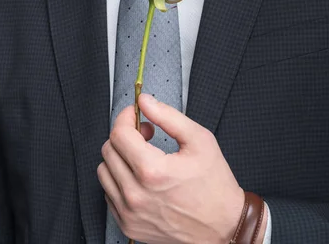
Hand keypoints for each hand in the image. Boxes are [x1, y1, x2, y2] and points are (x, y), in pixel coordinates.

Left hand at [97, 93, 246, 243]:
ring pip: (105, 171)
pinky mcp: (128, 226)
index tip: (136, 114)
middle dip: (125, 134)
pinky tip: (140, 177)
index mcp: (152, 171)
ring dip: (120, 157)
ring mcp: (130, 213)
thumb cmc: (215, 185)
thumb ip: (168, 116)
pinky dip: (120, 179)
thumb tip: (144, 101)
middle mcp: (136, 195)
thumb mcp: (199, 140)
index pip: (119, 134)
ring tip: (143, 156)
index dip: (127, 117)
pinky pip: (109, 193)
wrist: (223, 227)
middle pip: (108, 150)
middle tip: (146, 134)